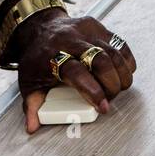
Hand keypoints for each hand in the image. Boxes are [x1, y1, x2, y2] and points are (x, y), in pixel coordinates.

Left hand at [10, 8, 136, 133]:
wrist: (38, 28)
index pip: (77, 73)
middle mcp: (70, 41)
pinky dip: (126, 61)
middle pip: (101, 61)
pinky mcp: (98, 28)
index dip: (93, 91)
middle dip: (112, 85)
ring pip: (114, 53)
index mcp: (53, 56)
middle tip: (110, 98)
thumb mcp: (28, 82)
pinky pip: (120, 44)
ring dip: (122, 75)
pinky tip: (122, 73)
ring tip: (118, 88)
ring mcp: (86, 32)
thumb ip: (32, 106)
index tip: (102, 106)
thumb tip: (33, 127)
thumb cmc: (37, 58)